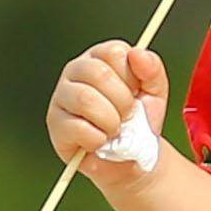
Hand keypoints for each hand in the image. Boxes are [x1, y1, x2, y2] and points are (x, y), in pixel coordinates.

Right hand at [47, 40, 168, 184]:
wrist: (133, 157)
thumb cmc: (141, 119)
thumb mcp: (155, 92)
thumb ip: (152, 69)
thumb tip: (137, 53)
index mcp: (99, 57)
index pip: (114, 53)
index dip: (132, 78)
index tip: (137, 93)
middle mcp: (76, 70)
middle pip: (98, 73)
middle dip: (123, 101)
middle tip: (128, 115)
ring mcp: (61, 95)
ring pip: (85, 98)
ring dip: (111, 120)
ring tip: (115, 129)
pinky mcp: (55, 123)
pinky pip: (78, 127)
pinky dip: (98, 139)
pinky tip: (101, 141)